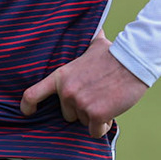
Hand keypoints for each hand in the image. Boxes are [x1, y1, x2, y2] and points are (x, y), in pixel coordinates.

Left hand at [20, 33, 146, 138]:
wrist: (133, 62)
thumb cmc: (114, 54)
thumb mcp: (91, 46)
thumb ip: (83, 46)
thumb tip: (91, 28)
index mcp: (61, 76)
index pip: (33, 93)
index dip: (27, 105)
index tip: (27, 112)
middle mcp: (66, 91)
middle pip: (67, 114)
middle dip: (81, 110)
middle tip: (96, 96)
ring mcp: (80, 103)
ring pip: (84, 122)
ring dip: (94, 117)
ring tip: (106, 99)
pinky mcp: (96, 114)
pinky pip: (95, 131)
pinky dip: (103, 126)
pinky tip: (111, 112)